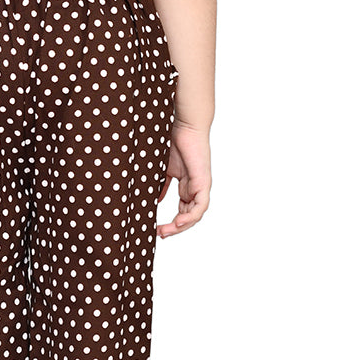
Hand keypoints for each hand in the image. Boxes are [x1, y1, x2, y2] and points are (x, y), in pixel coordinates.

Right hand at [156, 121, 210, 236]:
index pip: (182, 210)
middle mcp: (196, 188)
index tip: (156, 229)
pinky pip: (200, 206)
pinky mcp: (204, 182)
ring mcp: (201, 186)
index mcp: (187, 186)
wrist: (186, 125)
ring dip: (181, 226)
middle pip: (188, 216)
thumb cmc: (175, 140)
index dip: (171, 222)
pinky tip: (179, 221)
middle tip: (159, 234)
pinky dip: (190, 216)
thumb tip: (155, 200)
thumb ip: (161, 185)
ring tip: (166, 231)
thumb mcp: (164, 168)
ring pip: (195, 214)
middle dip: (174, 228)